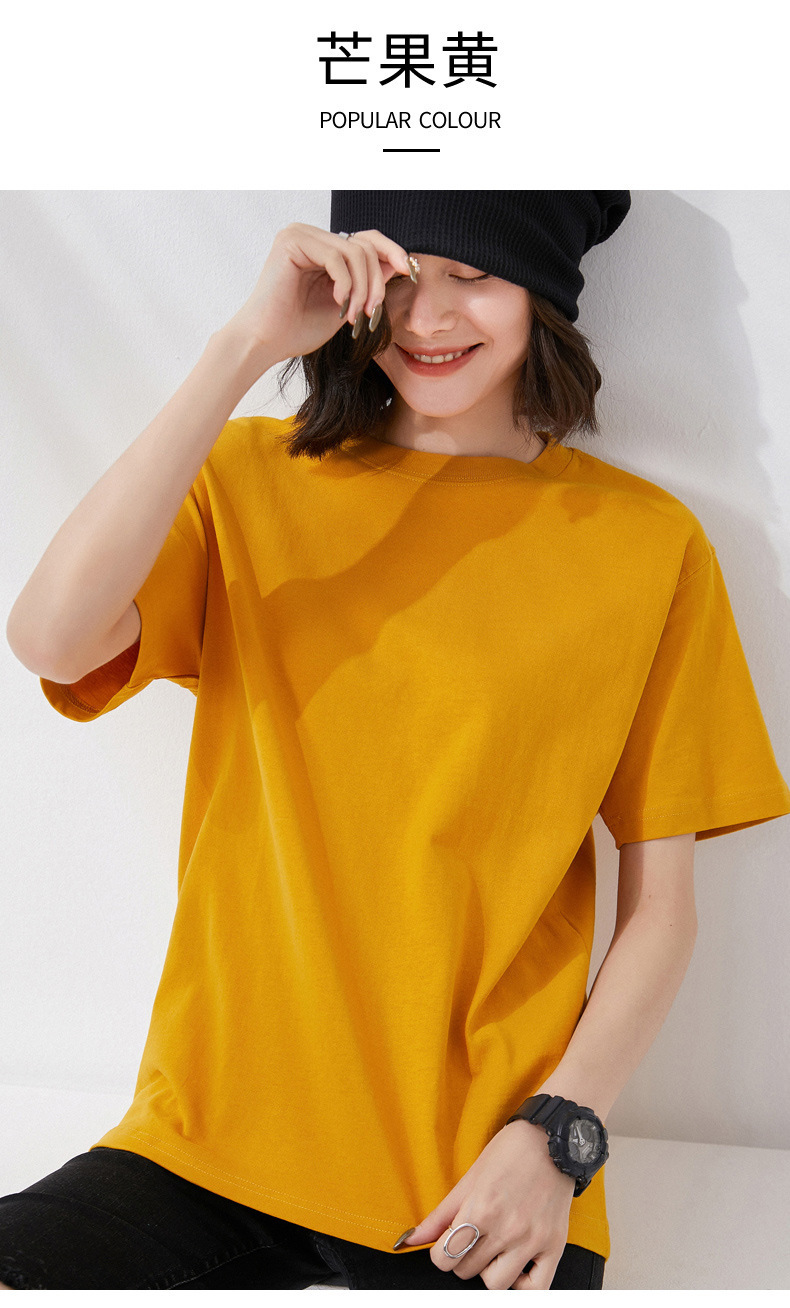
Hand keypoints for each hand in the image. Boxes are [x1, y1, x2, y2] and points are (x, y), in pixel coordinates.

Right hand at [221, 223, 412, 363]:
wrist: (266, 342)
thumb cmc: (299, 329)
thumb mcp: (346, 303)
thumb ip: (367, 282)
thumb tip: (397, 262)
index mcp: (322, 247)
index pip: (366, 239)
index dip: (391, 252)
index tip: (409, 273)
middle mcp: (310, 235)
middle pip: (364, 245)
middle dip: (376, 282)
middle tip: (371, 313)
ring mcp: (300, 234)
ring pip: (354, 252)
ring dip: (363, 288)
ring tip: (355, 315)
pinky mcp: (291, 241)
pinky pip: (337, 257)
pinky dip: (345, 284)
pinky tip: (338, 304)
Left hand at [397, 1120, 574, 1289]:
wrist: (552, 1140)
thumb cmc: (511, 1152)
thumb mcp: (470, 1178)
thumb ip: (440, 1214)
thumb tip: (411, 1239)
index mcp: (481, 1208)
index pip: (444, 1257)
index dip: (439, 1253)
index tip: (447, 1242)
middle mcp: (507, 1228)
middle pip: (466, 1271)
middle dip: (461, 1258)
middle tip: (471, 1238)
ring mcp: (532, 1240)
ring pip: (495, 1284)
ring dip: (487, 1271)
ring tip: (492, 1249)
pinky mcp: (554, 1246)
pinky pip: (535, 1291)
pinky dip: (521, 1286)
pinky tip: (515, 1266)